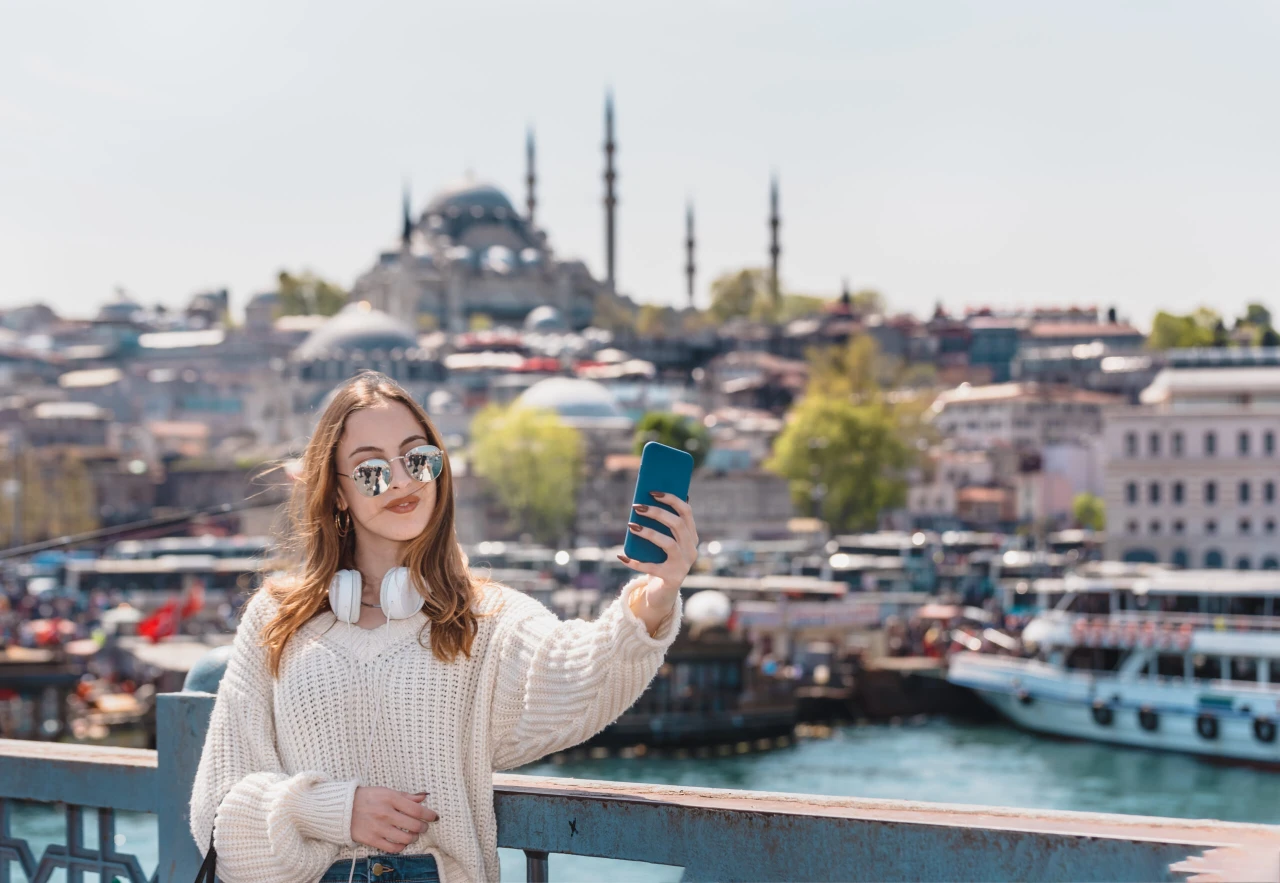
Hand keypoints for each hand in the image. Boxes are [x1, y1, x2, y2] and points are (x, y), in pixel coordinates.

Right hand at [351, 786, 436, 853]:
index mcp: (390, 798)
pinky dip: (401, 846)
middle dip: (423, 828)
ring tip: (413, 835)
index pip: (417, 809)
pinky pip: (393, 848)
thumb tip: (423, 796)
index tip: (434, 817)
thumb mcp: (386, 791)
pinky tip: (402, 842)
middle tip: (424, 827)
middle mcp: (386, 813)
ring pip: (406, 838)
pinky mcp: (372, 840)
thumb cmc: (366, 797)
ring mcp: (379, 828)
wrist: (342, 808)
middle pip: (414, 825)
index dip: (429, 815)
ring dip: (414, 838)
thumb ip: (405, 796)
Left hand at [619, 492, 697, 634]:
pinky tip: (621, 556)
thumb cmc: (661, 560)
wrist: (663, 592)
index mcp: (692, 536)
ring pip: (667, 543)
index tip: (652, 491)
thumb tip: (649, 500)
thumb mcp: (665, 542)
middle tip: (637, 507)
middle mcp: (691, 550)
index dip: (671, 499)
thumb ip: (663, 526)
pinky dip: (635, 561)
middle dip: (656, 513)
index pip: (686, 512)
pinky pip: (651, 567)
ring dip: (648, 532)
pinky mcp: (671, 578)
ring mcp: (683, 565)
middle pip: (677, 524)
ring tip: (630, 526)